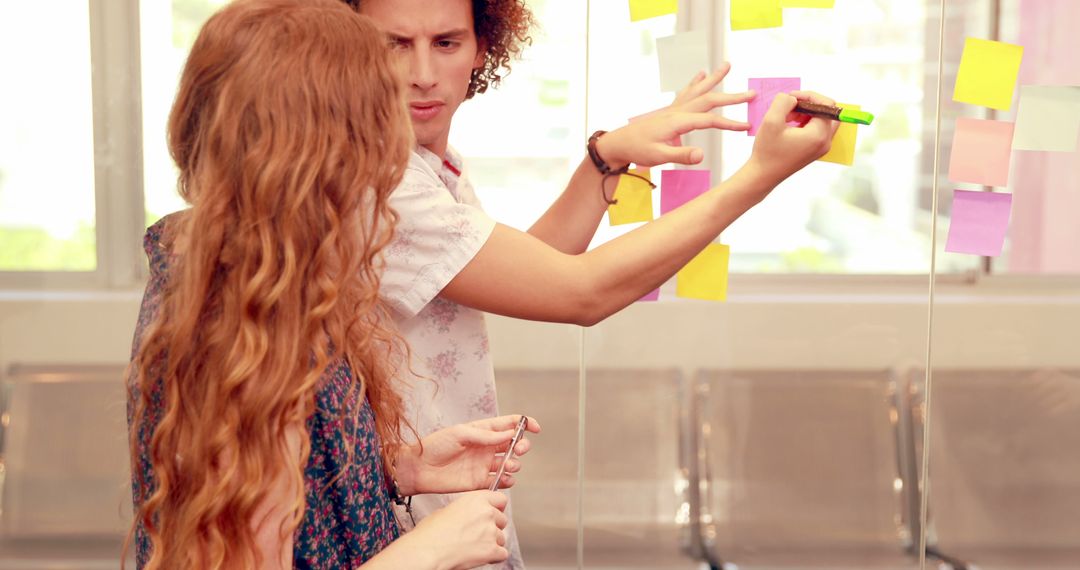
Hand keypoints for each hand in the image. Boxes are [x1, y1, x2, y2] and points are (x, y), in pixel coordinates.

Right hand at [386, 491, 508, 569]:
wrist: (427, 552)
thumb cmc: (430, 533)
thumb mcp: (446, 510)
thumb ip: (466, 509)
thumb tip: (469, 514)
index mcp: (476, 500)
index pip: (500, 499)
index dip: (496, 508)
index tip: (493, 513)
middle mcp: (487, 513)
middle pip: (502, 519)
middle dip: (493, 527)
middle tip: (477, 534)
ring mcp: (491, 532)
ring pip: (502, 538)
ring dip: (492, 543)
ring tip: (473, 546)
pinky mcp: (492, 550)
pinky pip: (502, 554)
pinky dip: (493, 556)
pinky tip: (479, 556)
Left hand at [394, 415, 540, 494]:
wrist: (419, 468)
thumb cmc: (436, 446)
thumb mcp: (461, 433)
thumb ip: (486, 436)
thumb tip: (510, 434)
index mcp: (483, 430)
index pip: (509, 424)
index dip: (525, 424)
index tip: (535, 428)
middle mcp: (487, 447)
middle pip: (514, 444)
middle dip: (522, 446)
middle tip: (519, 449)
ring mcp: (485, 464)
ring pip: (511, 464)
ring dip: (515, 464)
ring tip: (507, 465)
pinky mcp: (480, 482)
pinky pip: (501, 481)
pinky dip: (507, 480)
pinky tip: (503, 478)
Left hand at [596, 63, 754, 167]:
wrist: (618, 143)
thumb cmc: (637, 150)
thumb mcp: (659, 157)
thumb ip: (680, 156)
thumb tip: (702, 156)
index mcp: (677, 122)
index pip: (710, 120)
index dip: (730, 123)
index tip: (748, 126)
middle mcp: (677, 111)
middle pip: (709, 99)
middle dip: (732, 97)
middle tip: (752, 93)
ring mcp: (673, 109)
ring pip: (698, 91)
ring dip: (714, 79)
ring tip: (727, 65)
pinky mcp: (669, 110)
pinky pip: (686, 93)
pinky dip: (696, 82)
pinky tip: (702, 74)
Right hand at [743, 90, 839, 188]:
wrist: (763, 175)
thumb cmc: (766, 151)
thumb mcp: (771, 121)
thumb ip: (783, 101)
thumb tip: (793, 98)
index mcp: (819, 135)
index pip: (826, 104)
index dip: (809, 96)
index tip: (791, 98)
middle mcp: (825, 142)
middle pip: (829, 112)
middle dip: (810, 104)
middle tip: (792, 107)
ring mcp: (822, 147)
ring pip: (823, 119)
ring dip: (807, 113)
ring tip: (787, 117)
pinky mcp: (815, 150)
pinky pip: (817, 129)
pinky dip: (806, 122)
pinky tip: (789, 126)